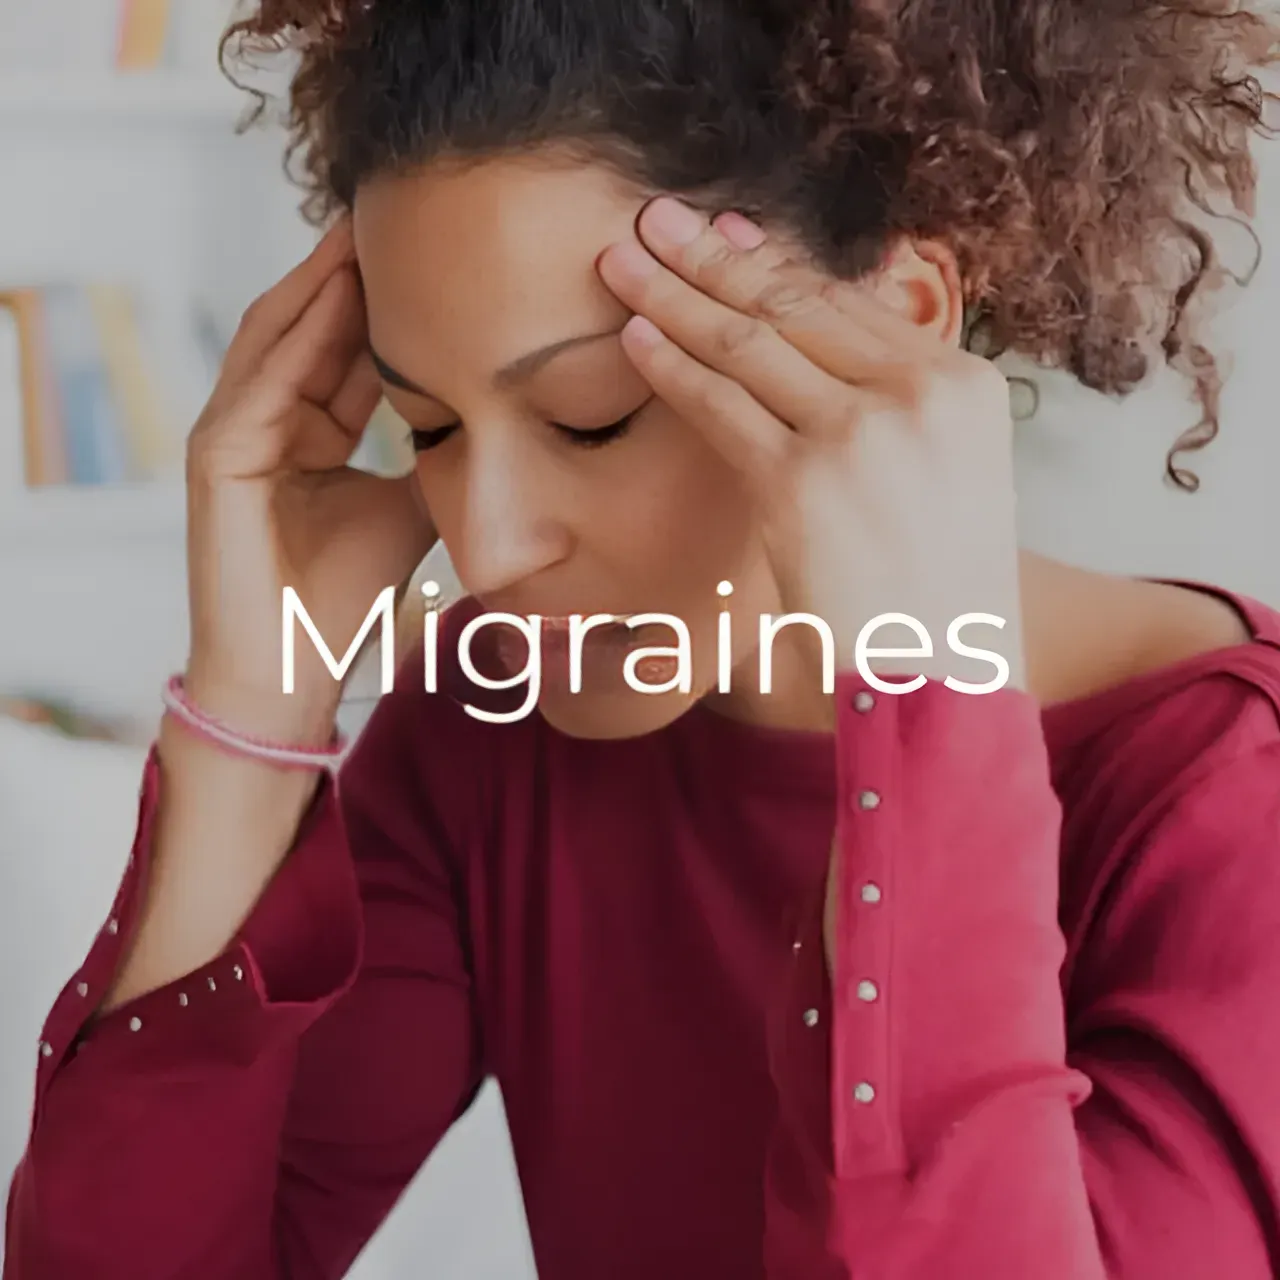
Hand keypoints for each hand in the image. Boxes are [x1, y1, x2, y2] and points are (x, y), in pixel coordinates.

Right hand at [184, 217, 435, 741]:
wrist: (294, 665)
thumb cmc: (348, 595)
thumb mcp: (411, 507)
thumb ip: (437, 456)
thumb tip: (501, 415)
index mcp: (309, 431)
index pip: (347, 349)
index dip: (388, 301)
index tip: (437, 253)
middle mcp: (267, 420)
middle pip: (312, 326)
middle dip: (353, 270)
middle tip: (401, 209)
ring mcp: (234, 432)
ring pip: (281, 335)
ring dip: (322, 279)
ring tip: (365, 225)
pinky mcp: (217, 453)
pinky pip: (263, 376)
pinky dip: (298, 330)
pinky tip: (333, 285)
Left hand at [597, 197, 1024, 694]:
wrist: (943, 680)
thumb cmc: (940, 593)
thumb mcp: (952, 480)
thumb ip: (902, 409)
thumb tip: (833, 354)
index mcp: (963, 385)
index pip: (849, 302)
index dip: (775, 261)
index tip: (726, 232)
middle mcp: (918, 393)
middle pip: (794, 304)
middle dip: (712, 256)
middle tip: (655, 219)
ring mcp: (860, 434)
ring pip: (749, 342)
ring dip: (675, 294)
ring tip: (623, 259)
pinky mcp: (802, 481)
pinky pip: (721, 404)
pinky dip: (671, 367)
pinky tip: (633, 337)